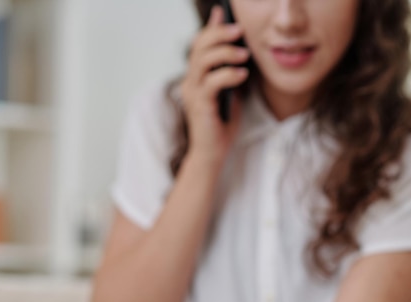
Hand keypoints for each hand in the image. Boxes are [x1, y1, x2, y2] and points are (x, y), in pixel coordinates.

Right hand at [180, 5, 249, 164]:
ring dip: (225, 53)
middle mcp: (190, 82)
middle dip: (219, 34)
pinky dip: (228, 75)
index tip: (226, 13)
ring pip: (203, 61)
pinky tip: (242, 75)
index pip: (199, 44)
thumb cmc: (222, 126)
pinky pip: (212, 83)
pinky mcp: (199, 106)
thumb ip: (230, 71)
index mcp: (196, 77)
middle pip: (199, 46)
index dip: (212, 28)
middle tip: (240, 30)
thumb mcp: (230, 92)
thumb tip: (240, 50)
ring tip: (244, 54)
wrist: (212, 154)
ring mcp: (192, 93)